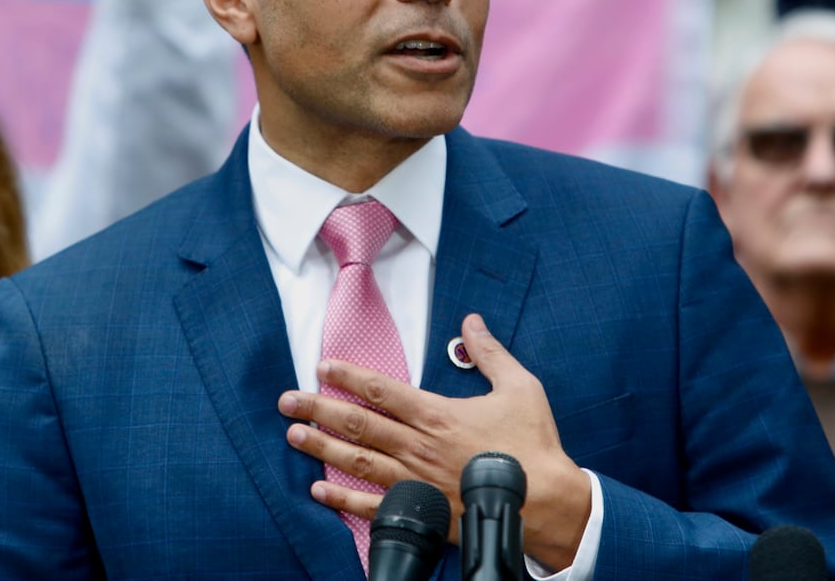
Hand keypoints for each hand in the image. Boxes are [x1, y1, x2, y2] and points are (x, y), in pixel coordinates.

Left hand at [277, 314, 591, 569]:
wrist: (547, 504)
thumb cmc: (534, 446)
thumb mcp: (519, 386)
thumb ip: (490, 353)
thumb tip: (472, 322)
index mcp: (438, 415)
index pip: (381, 389)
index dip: (349, 376)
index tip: (322, 367)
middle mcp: (419, 447)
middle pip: (358, 423)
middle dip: (318, 409)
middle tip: (287, 400)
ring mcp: (416, 482)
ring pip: (357, 462)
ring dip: (321, 448)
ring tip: (293, 436)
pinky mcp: (423, 512)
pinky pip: (373, 506)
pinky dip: (342, 500)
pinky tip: (319, 491)